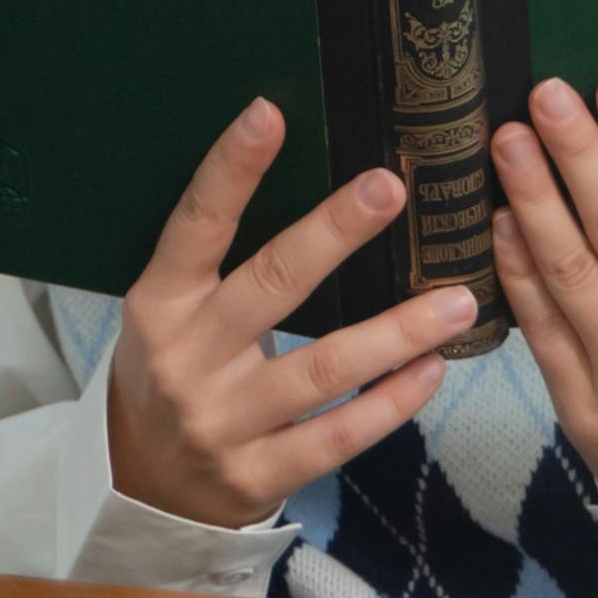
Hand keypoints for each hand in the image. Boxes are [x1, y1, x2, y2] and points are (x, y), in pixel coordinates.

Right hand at [103, 104, 477, 529]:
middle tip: (391, 186)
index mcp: (160, 303)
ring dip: (397, 332)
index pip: (196, 225)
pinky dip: (390, 403)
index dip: (231, 169)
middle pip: (272, 285)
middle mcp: (187, 358)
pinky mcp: (258, 476)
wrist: (141, 485)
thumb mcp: (171, 312)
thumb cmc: (174, 371)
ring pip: (322, 369)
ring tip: (457, 299)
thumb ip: (222, 265)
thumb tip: (312, 183)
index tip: (270, 112)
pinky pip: (338, 437)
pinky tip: (432, 370)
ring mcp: (222, 422)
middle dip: (334, 233)